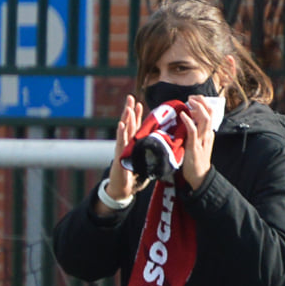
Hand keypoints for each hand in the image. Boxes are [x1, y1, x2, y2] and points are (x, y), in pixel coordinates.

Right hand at [98, 95, 148, 213]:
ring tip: (128, 107)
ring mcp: (122, 149)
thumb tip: (165, 148)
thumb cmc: (134, 175)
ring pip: (124, 131)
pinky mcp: (119, 156)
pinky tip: (121, 124)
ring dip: (126, 118)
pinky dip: (121, 133)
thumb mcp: (146, 161)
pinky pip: (121, 142)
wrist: (123, 188)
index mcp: (133, 144)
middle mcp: (126, 143)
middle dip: (129, 110)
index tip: (139, 103)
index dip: (137, 115)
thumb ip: (153, 153)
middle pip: (128, 124)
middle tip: (130, 97)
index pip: (136, 126)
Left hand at [179, 95, 218, 189]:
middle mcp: (207, 135)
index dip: (203, 104)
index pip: (210, 114)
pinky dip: (188, 121)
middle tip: (191, 97)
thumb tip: (187, 123)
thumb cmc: (196, 161)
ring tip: (189, 101)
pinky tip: (183, 114)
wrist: (199, 177)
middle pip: (210, 113)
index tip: (193, 100)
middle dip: (202, 101)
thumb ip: (195, 134)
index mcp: (208, 134)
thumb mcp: (197, 144)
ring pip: (205, 119)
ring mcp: (202, 140)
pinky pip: (193, 130)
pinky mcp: (194, 146)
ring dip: (197, 107)